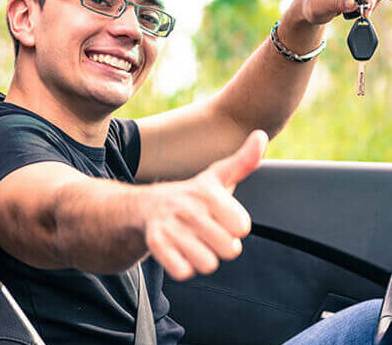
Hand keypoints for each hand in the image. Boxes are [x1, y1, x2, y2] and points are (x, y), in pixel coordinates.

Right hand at [142, 130, 268, 280]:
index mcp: (208, 191)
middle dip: (221, 244)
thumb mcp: (218, 176)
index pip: (242, 227)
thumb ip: (244, 160)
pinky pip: (184, 272)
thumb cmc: (194, 195)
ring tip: (194, 240)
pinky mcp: (156, 244)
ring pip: (208, 264)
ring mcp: (171, 225)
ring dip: (203, 257)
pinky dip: (184, 266)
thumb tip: (261, 135)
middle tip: (207, 230)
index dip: (234, 226)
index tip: (221, 216)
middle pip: (229, 249)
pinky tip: (179, 249)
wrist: (148, 205)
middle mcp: (189, 207)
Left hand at [301, 0, 385, 24]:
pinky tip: (357, 5)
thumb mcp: (318, 8)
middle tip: (359, 14)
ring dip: (368, 0)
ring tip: (353, 10)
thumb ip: (335, 4)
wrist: (308, 5)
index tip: (366, 13)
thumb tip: (352, 2)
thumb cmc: (310, 6)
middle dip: (368, 1)